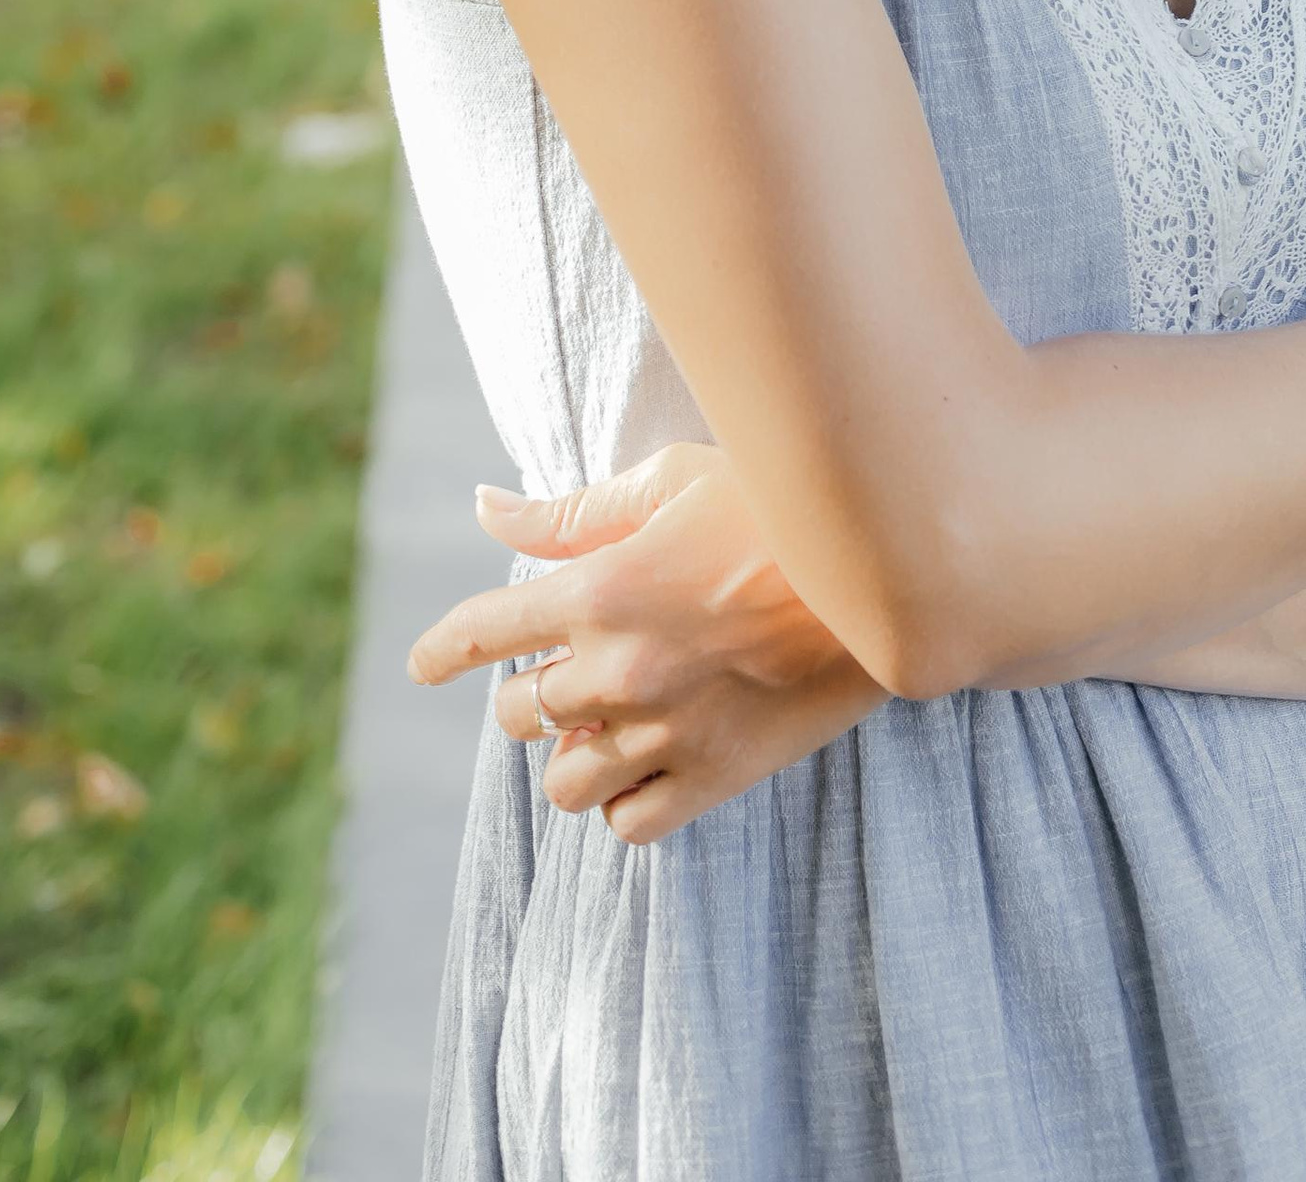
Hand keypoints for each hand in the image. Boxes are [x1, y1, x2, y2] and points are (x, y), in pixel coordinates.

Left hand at [407, 441, 881, 840]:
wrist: (883, 573)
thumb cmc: (774, 507)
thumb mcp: (672, 483)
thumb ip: (572, 511)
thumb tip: (486, 507)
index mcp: (603, 591)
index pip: (484, 631)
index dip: (443, 650)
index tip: (422, 664)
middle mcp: (621, 670)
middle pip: (517, 713)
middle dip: (523, 694)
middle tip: (556, 673)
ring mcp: (668, 732)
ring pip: (565, 781)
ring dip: (570, 752)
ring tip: (600, 724)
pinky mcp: (717, 776)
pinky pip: (631, 822)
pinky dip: (623, 799)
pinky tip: (644, 762)